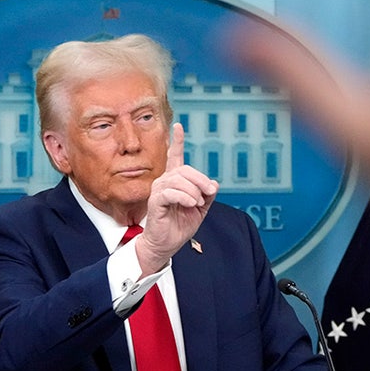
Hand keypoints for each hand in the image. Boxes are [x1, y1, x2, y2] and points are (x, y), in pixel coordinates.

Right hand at [138, 123, 218, 272]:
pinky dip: (185, 197)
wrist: (166, 244)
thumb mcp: (200, 210)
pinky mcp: (155, 201)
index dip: (177, 141)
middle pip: (185, 169)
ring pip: (179, 180)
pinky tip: (191, 204)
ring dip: (194, 191)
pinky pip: (171, 192)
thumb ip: (207, 195)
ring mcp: (158, 190)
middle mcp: (165, 182)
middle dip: (201, 180)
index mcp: (175, 182)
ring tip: (197, 203)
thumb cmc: (180, 226)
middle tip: (209, 194)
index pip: (175, 157)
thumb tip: (214, 183)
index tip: (178, 126)